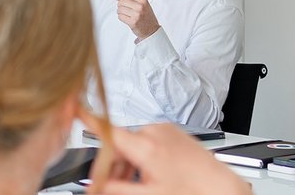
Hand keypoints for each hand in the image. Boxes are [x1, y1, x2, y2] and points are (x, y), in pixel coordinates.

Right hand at [97, 123, 250, 194]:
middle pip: (119, 143)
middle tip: (110, 186)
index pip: (107, 130)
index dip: (86, 119)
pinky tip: (149, 175)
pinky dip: (142, 156)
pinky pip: (148, 140)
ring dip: (128, 163)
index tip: (71, 107)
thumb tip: (95, 187)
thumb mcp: (148, 194)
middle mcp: (154, 132)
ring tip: (137, 185)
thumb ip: (116, 188)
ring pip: (133, 143)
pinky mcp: (174, 132)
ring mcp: (166, 130)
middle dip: (112, 165)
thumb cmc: (192, 192)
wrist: (224, 189)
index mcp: (146, 145)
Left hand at [116, 0, 160, 40]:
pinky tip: (126, 18)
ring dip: (120, 11)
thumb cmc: (147, 17)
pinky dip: (121, 17)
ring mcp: (136, 15)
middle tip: (122, 8)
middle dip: (120, 5)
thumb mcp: (145, 4)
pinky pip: (120, 16)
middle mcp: (140, 7)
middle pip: (121, 2)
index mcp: (143, 0)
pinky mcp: (132, 22)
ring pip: (119, 9)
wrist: (151, 30)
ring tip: (125, 14)